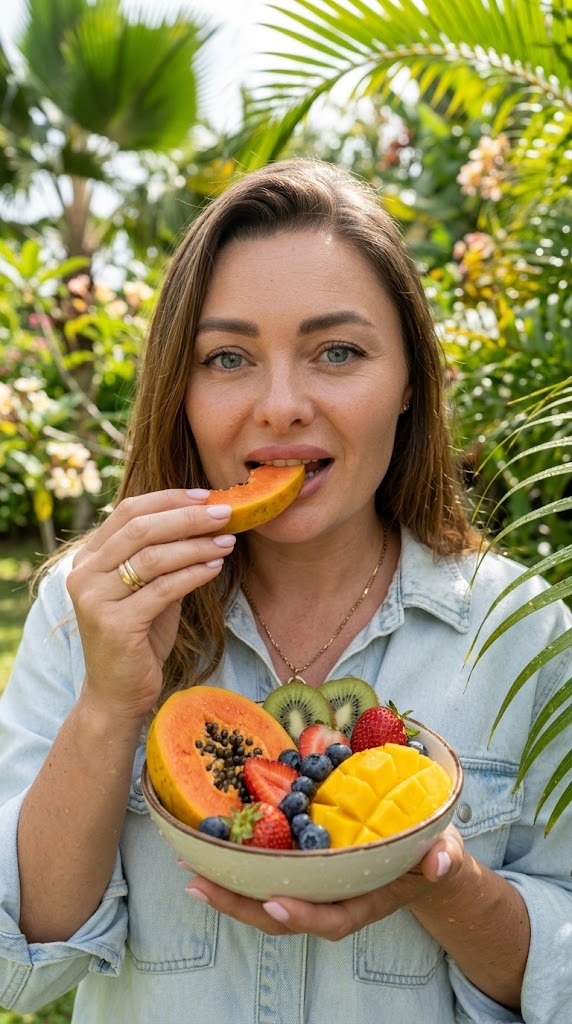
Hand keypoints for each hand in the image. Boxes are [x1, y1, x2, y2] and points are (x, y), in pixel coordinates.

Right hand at [66, 489, 234, 722]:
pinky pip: (162, 589)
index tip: (206, 495)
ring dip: (196, 544)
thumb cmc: (139, 640)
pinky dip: (193, 574)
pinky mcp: (114, 624)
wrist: (118, 695)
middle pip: (140, 528)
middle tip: (225, 513)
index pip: (128, 511)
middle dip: (187, 517)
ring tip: (227, 540)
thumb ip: (164, 558)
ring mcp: (94, 599)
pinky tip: (216, 567)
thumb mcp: (149, 590)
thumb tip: (205, 520)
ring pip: (152, 556)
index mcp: (89, 558)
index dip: (169, 499)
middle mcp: (84, 574)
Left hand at [181, 824, 464, 939]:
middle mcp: (334, 901)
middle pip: (283, 917)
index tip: (275, 905)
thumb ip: (444, 858)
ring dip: (228, 890)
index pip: (333, 920)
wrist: (424, 859)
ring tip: (191, 872)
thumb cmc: (432, 853)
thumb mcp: (446, 851)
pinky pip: (267, 877)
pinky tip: (209, 852)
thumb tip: (440, 862)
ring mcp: (315, 890)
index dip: (304, 916)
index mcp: (366, 901)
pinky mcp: (304, 871)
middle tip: (201, 886)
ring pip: (266, 901)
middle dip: (241, 906)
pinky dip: (237, 869)